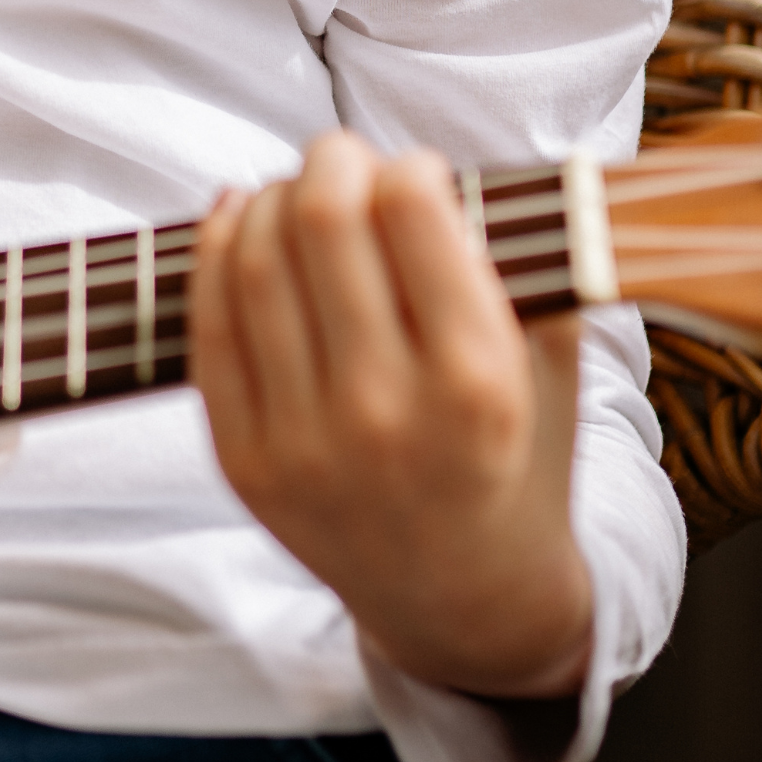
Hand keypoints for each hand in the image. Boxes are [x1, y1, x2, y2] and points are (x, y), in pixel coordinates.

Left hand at [188, 130, 591, 702]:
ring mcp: (303, 442)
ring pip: (253, 262)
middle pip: (321, 221)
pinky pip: (208, 326)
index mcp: (478, 383)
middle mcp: (384, 412)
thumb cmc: (517, 462)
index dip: (408, 165)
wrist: (464, 602)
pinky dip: (216, 252)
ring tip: (297, 195)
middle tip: (344, 159)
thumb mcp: (554, 368)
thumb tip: (450, 165)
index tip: (417, 172)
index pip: (412, 212)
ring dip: (271, 199)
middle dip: (331, 161)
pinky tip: (238, 219)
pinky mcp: (244, 462)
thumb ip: (523, 267)